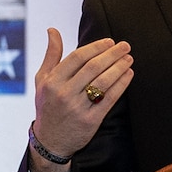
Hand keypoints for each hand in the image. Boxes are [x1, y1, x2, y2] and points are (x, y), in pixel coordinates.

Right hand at [32, 27, 133, 159]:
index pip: (77, 57)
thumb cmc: (48, 105)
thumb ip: (51, 55)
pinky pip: (110, 99)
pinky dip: (121, 84)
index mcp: (52, 81)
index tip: (110, 41)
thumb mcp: (42, 80)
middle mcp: (64, 94)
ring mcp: (77, 108)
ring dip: (119, 67)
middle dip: (112, 54)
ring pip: (103, 82)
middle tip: (125, 46)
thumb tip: (53, 29)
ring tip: (129, 59)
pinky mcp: (91, 121)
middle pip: (93, 68)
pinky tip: (129, 74)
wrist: (50, 141)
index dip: (96, 47)